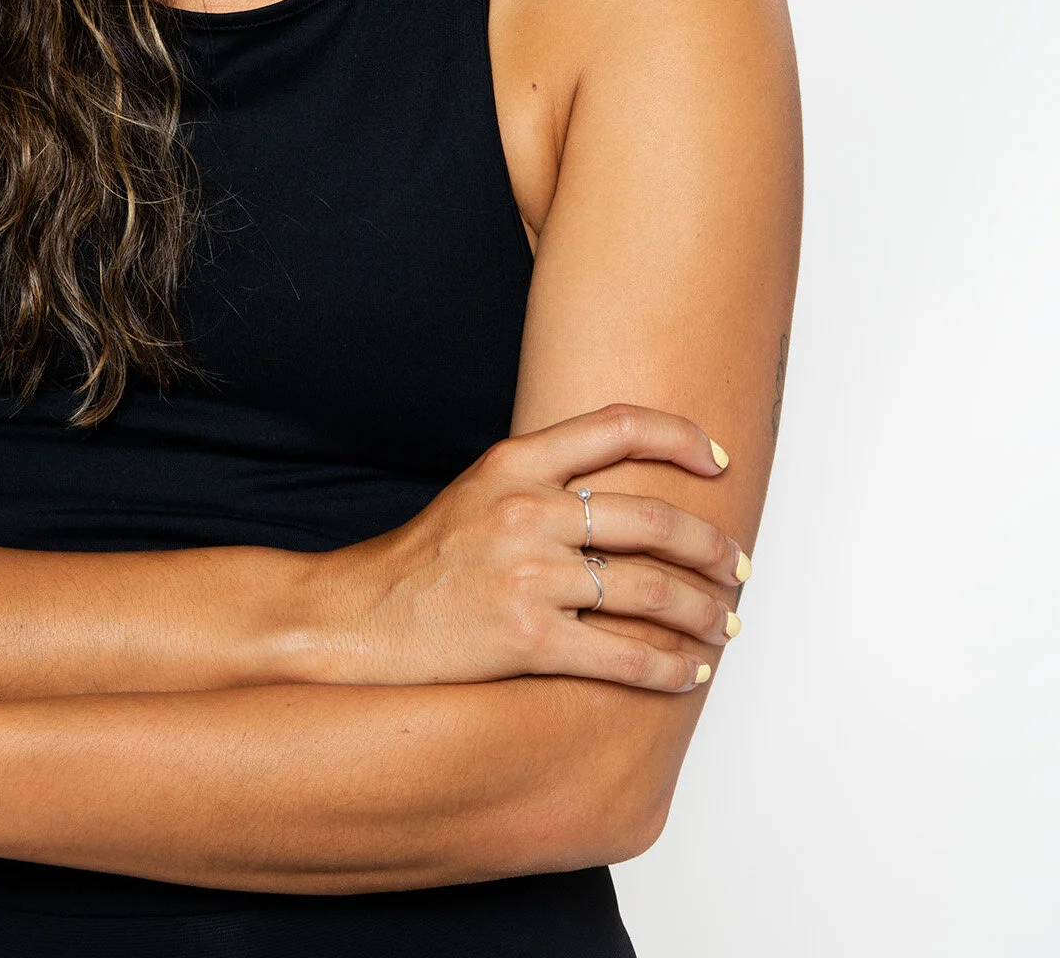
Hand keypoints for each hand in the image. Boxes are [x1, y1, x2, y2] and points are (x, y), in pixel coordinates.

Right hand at [311, 404, 748, 691]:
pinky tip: (688, 673)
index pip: (619, 424)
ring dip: (704, 612)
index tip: (719, 461)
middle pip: (654, 519)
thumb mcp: (478, 491)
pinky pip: (624, 655)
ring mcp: (527, 575)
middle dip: (713, 548)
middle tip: (739, 569)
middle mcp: (526, 510)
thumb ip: (544, 481)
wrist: (359, 618)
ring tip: (724, 625)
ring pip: (651, 591)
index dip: (682, 436)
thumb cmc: (424, 561)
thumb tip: (628, 494)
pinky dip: (670, 668)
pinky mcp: (527, 639)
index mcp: (515, 462)